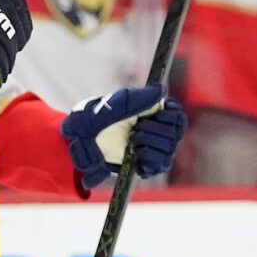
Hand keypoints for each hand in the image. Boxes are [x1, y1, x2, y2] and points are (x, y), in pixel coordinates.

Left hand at [61, 84, 184, 187]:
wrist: (80, 141)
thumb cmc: (95, 118)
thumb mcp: (116, 103)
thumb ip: (139, 97)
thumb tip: (161, 90)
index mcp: (151, 114)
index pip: (177, 116)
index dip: (171, 114)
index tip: (159, 111)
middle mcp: (155, 132)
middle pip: (176, 131)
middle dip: (157, 127)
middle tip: (137, 127)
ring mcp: (150, 150)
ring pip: (169, 147)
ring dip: (151, 141)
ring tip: (133, 138)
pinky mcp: (144, 166)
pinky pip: (161, 164)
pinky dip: (150, 157)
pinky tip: (137, 151)